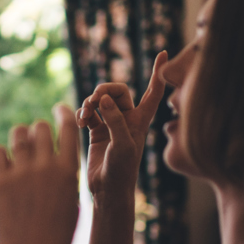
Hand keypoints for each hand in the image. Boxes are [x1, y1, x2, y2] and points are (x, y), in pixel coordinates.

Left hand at [0, 105, 79, 243]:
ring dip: (21, 137)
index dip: (64, 114)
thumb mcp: (72, 200)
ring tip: (21, 148)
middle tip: (38, 141)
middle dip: (40, 131)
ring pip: (18, 135)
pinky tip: (6, 163)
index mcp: (68, 170)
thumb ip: (65, 173)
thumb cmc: (57, 233)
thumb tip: (56, 152)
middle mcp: (44, 167)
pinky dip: (2, 153)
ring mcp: (20, 173)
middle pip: (40, 128)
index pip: (67, 127)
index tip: (59, 110)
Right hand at [75, 51, 167, 202]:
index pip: (153, 92)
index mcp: (141, 121)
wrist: (108, 190)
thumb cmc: (122, 170)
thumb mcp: (122, 144)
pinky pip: (88, 112)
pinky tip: (79, 122)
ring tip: (84, 115)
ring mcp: (111, 124)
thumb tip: (102, 99)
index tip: (165, 53)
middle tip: (94, 100)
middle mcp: (127, 119)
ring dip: (90, 103)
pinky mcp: (97, 131)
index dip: (159, 73)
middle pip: (117, 91)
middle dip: (104, 91)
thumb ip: (114, 120)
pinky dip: (82, 113)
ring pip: (100, 101)